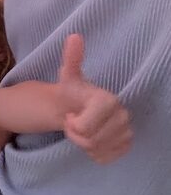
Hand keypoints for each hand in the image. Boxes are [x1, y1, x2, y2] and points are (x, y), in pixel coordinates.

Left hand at [57, 34, 132, 163]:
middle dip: (76, 134)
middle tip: (74, 120)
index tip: (71, 114)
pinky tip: (92, 138)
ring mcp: (126, 131)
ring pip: (97, 150)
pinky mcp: (126, 145)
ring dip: (83, 143)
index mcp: (108, 100)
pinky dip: (93, 152)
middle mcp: (123, 115)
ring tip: (82, 127)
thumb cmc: (72, 92)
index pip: (85, 128)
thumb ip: (71, 58)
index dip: (74, 125)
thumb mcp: (67, 76)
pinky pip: (105, 158)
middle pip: (91, 141)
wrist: (76, 106)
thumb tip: (74, 36)